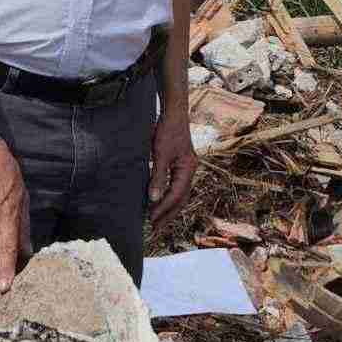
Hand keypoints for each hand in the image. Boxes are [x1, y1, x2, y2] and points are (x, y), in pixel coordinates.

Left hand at [149, 112, 197, 228]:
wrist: (173, 113)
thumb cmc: (168, 131)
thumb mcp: (160, 154)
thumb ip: (158, 177)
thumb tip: (153, 199)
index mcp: (188, 169)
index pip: (176, 195)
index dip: (164, 208)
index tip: (152, 219)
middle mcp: (190, 170)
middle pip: (181, 198)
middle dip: (169, 214)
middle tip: (155, 228)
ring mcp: (187, 168)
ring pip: (179, 193)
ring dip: (168, 207)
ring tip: (156, 219)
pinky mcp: (181, 164)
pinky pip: (176, 185)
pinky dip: (168, 196)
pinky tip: (159, 200)